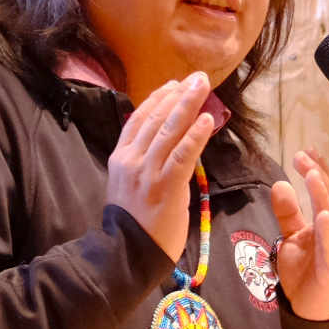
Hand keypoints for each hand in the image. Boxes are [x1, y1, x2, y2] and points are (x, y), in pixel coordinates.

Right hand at [107, 72, 216, 260]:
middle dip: (178, 94)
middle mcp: (132, 159)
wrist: (127, 251)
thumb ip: (143, 161)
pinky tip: (207, 119)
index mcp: (121, 157)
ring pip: (169, 131)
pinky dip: (195, 136)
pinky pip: (182, 155)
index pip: (139, 119)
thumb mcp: (130, 183)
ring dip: (188, 105)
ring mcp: (148, 172)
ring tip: (203, 87)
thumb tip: (163, 141)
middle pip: (156, 118)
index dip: (157, 99)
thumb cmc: (135, 221)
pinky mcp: (166, 186)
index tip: (173, 84)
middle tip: (197, 77)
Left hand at [271, 148, 328, 321]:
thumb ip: (288, 213)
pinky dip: (328, 231)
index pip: (327, 191)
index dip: (318, 170)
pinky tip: (323, 216)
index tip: (304, 152)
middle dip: (318, 176)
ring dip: (323, 196)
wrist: (313, 311)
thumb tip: (279, 183)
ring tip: (312, 175)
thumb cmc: (306, 273)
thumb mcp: (292, 237)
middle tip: (303, 157)